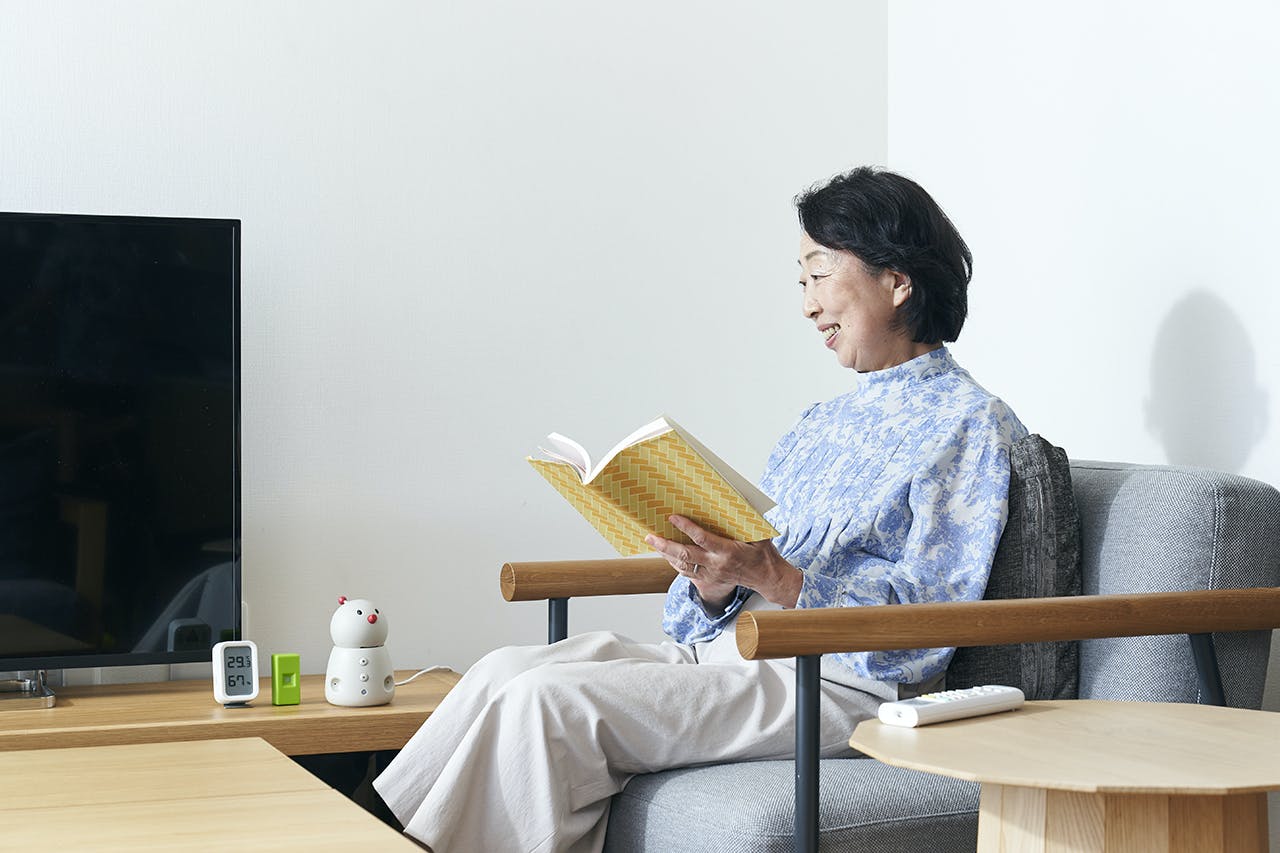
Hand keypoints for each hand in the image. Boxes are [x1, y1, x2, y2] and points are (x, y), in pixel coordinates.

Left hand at [645, 515, 802, 611]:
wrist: (766, 578)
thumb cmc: (763, 552)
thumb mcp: (759, 533)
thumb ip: (748, 517)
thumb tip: (740, 495)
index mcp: (728, 551)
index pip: (702, 538)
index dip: (686, 527)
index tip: (673, 516)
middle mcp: (716, 564)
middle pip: (685, 555)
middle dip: (665, 544)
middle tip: (650, 535)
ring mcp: (711, 575)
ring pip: (682, 565)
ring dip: (665, 554)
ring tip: (653, 542)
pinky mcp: (709, 580)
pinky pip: (686, 573)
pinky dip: (674, 563)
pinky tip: (666, 554)